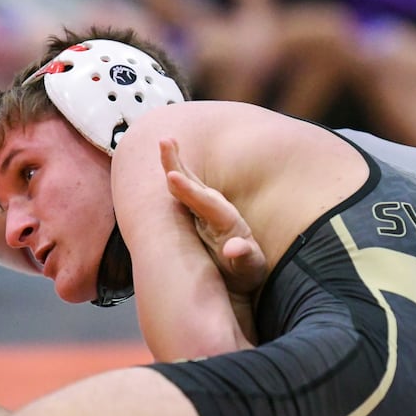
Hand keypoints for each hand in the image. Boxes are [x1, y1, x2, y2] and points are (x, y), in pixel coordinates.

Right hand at [159, 138, 266, 295]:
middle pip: (194, 184)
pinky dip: (175, 178)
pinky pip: (184, 193)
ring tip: (165, 143)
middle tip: (165, 141)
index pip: (206, 203)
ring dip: (175, 164)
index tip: (173, 177)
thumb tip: (234, 248)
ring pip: (188, 184)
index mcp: (227, 221)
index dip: (189, 191)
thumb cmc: (247, 271)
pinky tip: (167, 166)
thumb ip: (244, 257)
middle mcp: (216, 211)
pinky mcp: (197, 215)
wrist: (246, 274)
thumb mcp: (250, 269)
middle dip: (178, 164)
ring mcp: (205, 211)